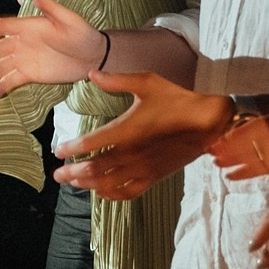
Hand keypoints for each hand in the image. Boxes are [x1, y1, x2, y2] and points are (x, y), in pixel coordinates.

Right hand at [0, 0, 109, 94]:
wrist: (95, 56)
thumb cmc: (83, 34)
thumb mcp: (68, 19)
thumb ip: (50, 6)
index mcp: (28, 27)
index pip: (3, 28)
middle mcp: (23, 43)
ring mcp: (25, 59)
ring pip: (1, 67)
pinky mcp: (31, 74)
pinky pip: (12, 80)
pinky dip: (1, 86)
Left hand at [51, 70, 237, 198]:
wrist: (211, 119)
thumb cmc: (179, 97)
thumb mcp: (147, 82)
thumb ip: (117, 80)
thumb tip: (91, 73)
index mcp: (127, 130)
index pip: (90, 144)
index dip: (71, 149)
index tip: (58, 151)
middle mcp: (132, 153)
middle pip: (94, 169)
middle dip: (72, 173)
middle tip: (57, 174)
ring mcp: (144, 168)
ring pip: (109, 184)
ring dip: (88, 185)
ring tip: (73, 183)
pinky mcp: (156, 177)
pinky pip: (130, 192)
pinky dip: (113, 195)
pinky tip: (102, 193)